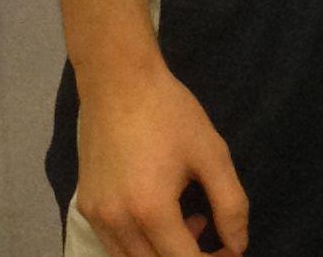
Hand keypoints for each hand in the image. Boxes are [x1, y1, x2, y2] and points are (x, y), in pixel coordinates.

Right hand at [71, 60, 248, 256]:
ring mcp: (96, 218)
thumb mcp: (212, 153)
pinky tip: (160, 211)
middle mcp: (117, 223)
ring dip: (163, 254)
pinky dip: (140, 244)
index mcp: (150, 210)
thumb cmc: (170, 113)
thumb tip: (237, 246)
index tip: (230, 251)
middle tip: (210, 229)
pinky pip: (114, 245)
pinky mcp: (85, 208)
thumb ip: (230, 203)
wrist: (119, 83)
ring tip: (189, 218)